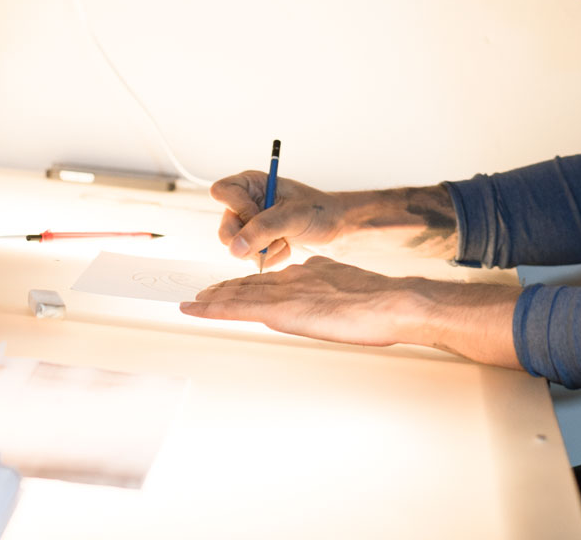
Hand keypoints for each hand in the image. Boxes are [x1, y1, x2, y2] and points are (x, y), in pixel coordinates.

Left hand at [179, 256, 522, 366]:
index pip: (271, 278)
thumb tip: (317, 282)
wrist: (391, 303)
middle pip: (248, 283)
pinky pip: (236, 306)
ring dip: (211, 297)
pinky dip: (210, 307)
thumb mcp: (349, 286)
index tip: (229, 287)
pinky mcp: (279, 309)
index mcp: (310, 272)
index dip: (246, 283)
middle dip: (222, 289)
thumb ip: (329, 283)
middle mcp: (292, 278)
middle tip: (198, 293)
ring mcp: (284, 292)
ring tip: (189, 300)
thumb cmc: (381, 302)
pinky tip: (193, 308)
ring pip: (237, 293)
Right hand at [210, 171, 351, 268]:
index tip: (260, 214)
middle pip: (224, 229)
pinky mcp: (254, 243)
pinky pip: (249, 258)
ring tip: (285, 239)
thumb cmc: (317, 211)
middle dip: (251, 239)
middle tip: (276, 238)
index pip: (221, 191)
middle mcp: (244, 203)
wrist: (333, 227)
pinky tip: (286, 246)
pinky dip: (270, 257)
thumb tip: (234, 248)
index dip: (237, 207)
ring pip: (234, 248)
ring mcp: (247, 224)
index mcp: (250, 183)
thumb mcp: (293, 216)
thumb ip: (263, 228)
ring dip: (263, 250)